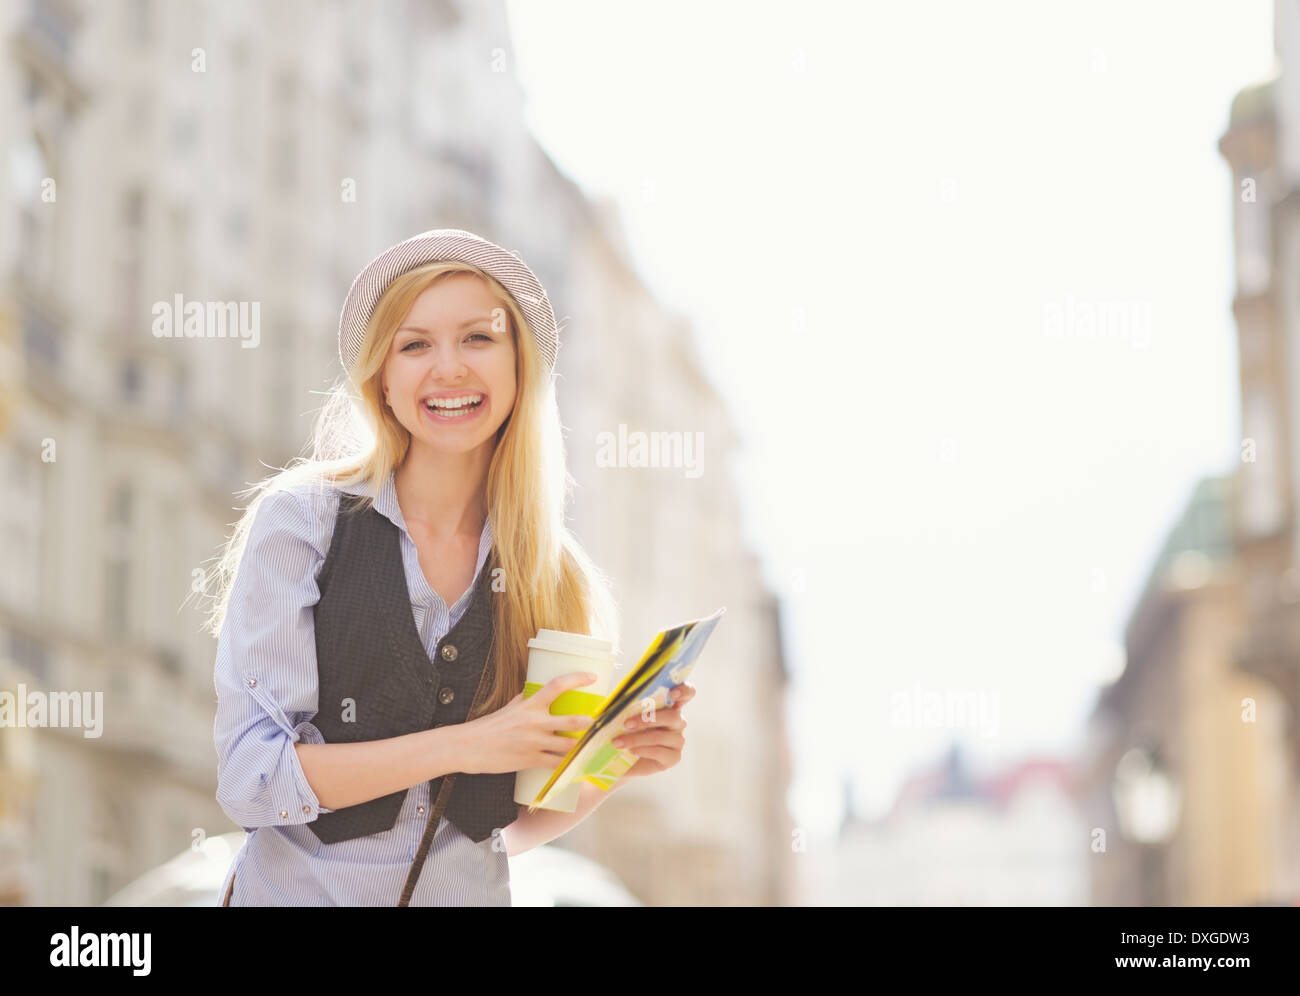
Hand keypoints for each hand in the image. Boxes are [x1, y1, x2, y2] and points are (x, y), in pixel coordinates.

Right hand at [456, 672, 596, 774]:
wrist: (468, 747)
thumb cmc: (488, 726)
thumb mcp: (508, 708)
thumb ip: (524, 700)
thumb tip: (536, 691)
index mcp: (530, 705)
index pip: (557, 685)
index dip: (577, 679)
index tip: (592, 677)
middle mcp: (535, 722)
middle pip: (573, 721)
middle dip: (591, 723)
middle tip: (601, 722)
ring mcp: (534, 743)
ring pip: (570, 745)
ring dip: (584, 746)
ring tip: (595, 744)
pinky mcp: (531, 761)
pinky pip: (557, 764)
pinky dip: (569, 765)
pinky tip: (578, 765)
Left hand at [612, 682, 694, 779]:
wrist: (622, 759)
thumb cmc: (624, 731)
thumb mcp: (623, 715)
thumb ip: (625, 705)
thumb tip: (614, 699)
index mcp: (670, 705)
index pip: (686, 694)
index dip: (684, 691)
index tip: (673, 692)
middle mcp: (677, 722)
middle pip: (672, 716)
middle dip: (648, 719)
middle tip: (626, 724)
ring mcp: (677, 740)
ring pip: (661, 736)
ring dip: (637, 738)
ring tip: (618, 742)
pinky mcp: (674, 757)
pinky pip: (660, 752)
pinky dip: (643, 750)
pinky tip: (631, 751)